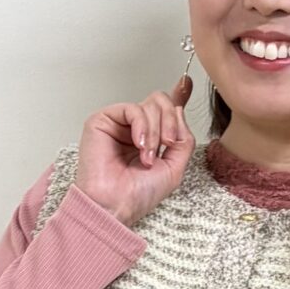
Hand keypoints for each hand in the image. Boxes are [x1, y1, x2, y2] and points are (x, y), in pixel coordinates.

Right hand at [76, 76, 196, 228]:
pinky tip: (139, 145)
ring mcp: (118, 123)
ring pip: (150, 105)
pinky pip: (132, 109)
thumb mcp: (175, 167)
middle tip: (168, 144)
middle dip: (171, 123)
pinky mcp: (102, 120)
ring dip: (156, 132)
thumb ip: (183, 138)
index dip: (178, 96)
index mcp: (150, 138)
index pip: (164, 111)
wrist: (115, 205)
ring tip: (148, 156)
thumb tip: (180, 108)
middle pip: (161, 103)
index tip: (187, 83)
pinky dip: (142, 126)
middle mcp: (134, 128)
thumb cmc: (138, 194)